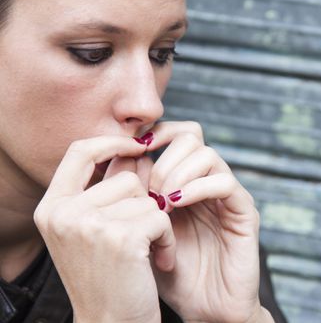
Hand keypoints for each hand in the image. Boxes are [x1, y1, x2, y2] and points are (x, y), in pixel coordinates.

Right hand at [34, 136, 175, 322]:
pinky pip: (161, 217)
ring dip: (157, 223)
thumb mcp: (92, 231)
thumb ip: (106, 190)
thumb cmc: (106, 278)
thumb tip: (138, 149)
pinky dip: (168, 239)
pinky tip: (158, 262)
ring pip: (147, 198)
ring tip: (145, 253)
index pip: (80, 151)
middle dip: (144, 204)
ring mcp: (89, 224)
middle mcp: (64, 213)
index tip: (138, 146)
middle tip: (141, 237)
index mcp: (52, 207)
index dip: (111, 142)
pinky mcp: (121, 237)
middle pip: (125, 178)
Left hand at [142, 121, 270, 322]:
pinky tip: (177, 206)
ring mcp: (227, 196)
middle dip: (163, 158)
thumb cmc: (172, 274)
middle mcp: (207, 183)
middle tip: (149, 190)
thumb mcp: (143, 231)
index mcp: (185, 182)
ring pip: (207, 154)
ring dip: (177, 173)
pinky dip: (197, 188)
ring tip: (161, 202)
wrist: (205, 310)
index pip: (175, 136)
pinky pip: (224, 183)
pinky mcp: (243, 212)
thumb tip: (121, 158)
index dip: (153, 135)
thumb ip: (135, 195)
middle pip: (191, 135)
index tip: (130, 155)